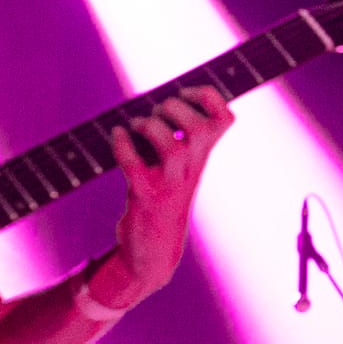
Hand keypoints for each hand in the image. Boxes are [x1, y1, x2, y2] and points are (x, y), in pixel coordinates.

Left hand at [94, 86, 234, 307]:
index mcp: (202, 156)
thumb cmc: (163, 198)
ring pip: (173, 147)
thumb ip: (179, 133)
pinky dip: (122, 145)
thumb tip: (159, 97)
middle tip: (156, 113)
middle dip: (174, 109)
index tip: (186, 92)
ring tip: (138, 127)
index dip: (208, 96)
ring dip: (150, 128)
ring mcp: (170, 184)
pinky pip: (134, 166)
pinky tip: (117, 136)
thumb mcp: (181, 166)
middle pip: (199, 128)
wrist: (154, 250)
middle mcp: (192, 168)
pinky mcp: (146, 196)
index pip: (225, 119)